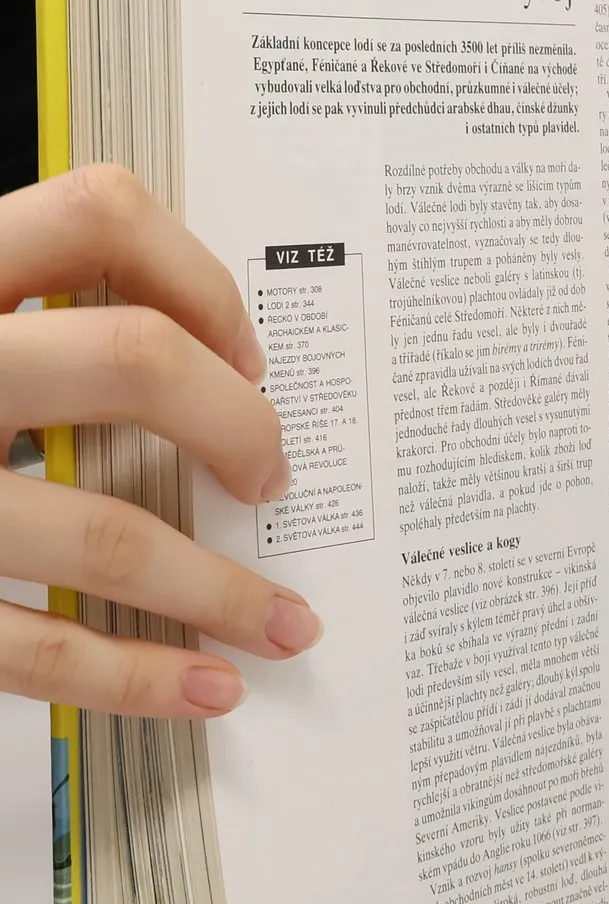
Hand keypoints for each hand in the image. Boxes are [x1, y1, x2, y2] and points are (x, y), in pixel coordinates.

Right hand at [0, 166, 321, 716]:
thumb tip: (205, 357)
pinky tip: (206, 686)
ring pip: (104, 533)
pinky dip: (138, 677)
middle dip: (239, 424)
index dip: (198, 281)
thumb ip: (28, 316)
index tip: (246, 353)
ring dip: (221, 593)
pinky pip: (38, 648)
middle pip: (133, 359)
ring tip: (285, 623)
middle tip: (270, 474)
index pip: (95, 217)